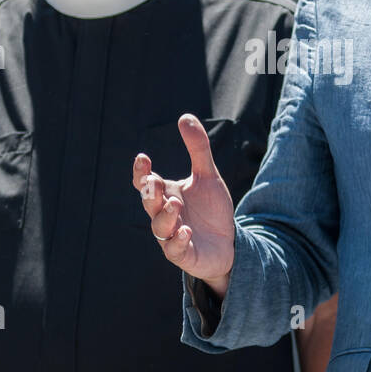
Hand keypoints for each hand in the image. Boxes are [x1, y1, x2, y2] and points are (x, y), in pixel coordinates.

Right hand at [132, 114, 236, 295]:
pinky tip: (187, 231)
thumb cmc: (211, 209)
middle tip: (154, 182)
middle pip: (149, 204)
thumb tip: (185, 117)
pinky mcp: (184, 255)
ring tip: (176, 204)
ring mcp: (171, 236)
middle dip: (150, 194)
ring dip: (165, 216)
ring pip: (159, 227)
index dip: (141, 173)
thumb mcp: (208, 176)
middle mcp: (164, 215)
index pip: (145, 183)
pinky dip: (178, 240)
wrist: (229, 243)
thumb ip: (198, 148)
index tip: (143, 158)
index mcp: (166, 195)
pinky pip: (175, 250)